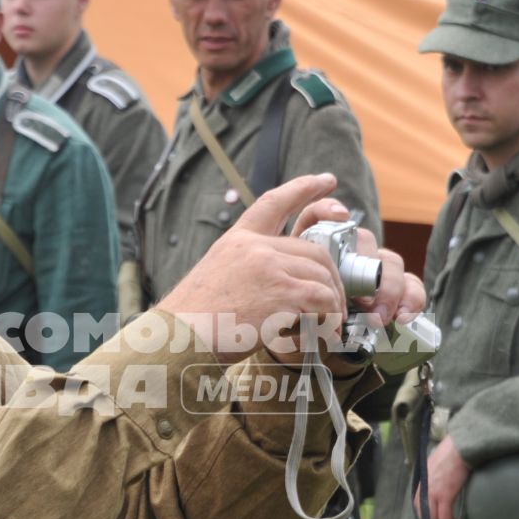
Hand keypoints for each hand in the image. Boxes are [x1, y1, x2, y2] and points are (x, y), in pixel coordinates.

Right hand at [158, 174, 349, 362]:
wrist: (181, 338)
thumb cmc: (195, 318)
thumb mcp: (215, 275)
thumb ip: (246, 267)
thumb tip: (279, 283)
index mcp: (237, 239)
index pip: (274, 202)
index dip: (304, 188)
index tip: (327, 180)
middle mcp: (254, 247)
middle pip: (313, 250)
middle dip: (332, 277)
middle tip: (337, 301)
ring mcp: (270, 267)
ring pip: (322, 276)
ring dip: (333, 302)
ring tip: (332, 323)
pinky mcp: (282, 293)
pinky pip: (323, 299)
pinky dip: (331, 317)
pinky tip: (328, 330)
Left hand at [289, 198, 424, 332]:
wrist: (310, 350)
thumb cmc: (289, 324)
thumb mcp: (279, 308)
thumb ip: (285, 296)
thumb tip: (295, 293)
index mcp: (313, 249)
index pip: (317, 216)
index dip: (327, 210)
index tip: (339, 216)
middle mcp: (345, 254)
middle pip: (363, 240)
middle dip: (368, 264)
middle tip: (362, 297)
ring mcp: (370, 271)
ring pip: (389, 262)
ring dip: (390, 287)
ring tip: (380, 316)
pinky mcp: (391, 292)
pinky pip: (410, 285)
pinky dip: (411, 299)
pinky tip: (403, 316)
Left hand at [422, 436, 469, 518]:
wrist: (458, 449)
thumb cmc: (450, 453)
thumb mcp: (433, 464)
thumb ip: (431, 475)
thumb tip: (436, 479)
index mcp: (422, 482)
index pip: (417, 503)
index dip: (426, 513)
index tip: (435, 516)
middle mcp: (425, 489)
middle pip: (424, 514)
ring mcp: (434, 493)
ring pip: (434, 518)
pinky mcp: (446, 495)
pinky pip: (446, 516)